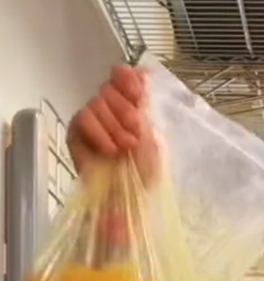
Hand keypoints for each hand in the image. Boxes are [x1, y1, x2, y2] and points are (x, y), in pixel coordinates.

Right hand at [68, 66, 156, 181]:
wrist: (129, 193)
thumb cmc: (145, 168)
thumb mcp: (153, 134)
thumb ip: (146, 103)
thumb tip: (143, 71)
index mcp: (130, 104)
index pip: (122, 76)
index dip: (127, 79)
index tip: (137, 91)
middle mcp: (109, 107)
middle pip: (108, 89)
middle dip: (125, 110)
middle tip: (136, 132)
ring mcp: (91, 117)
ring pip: (96, 103)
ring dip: (114, 126)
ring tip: (126, 147)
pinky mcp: (75, 131)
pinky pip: (83, 120)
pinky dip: (99, 134)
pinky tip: (110, 149)